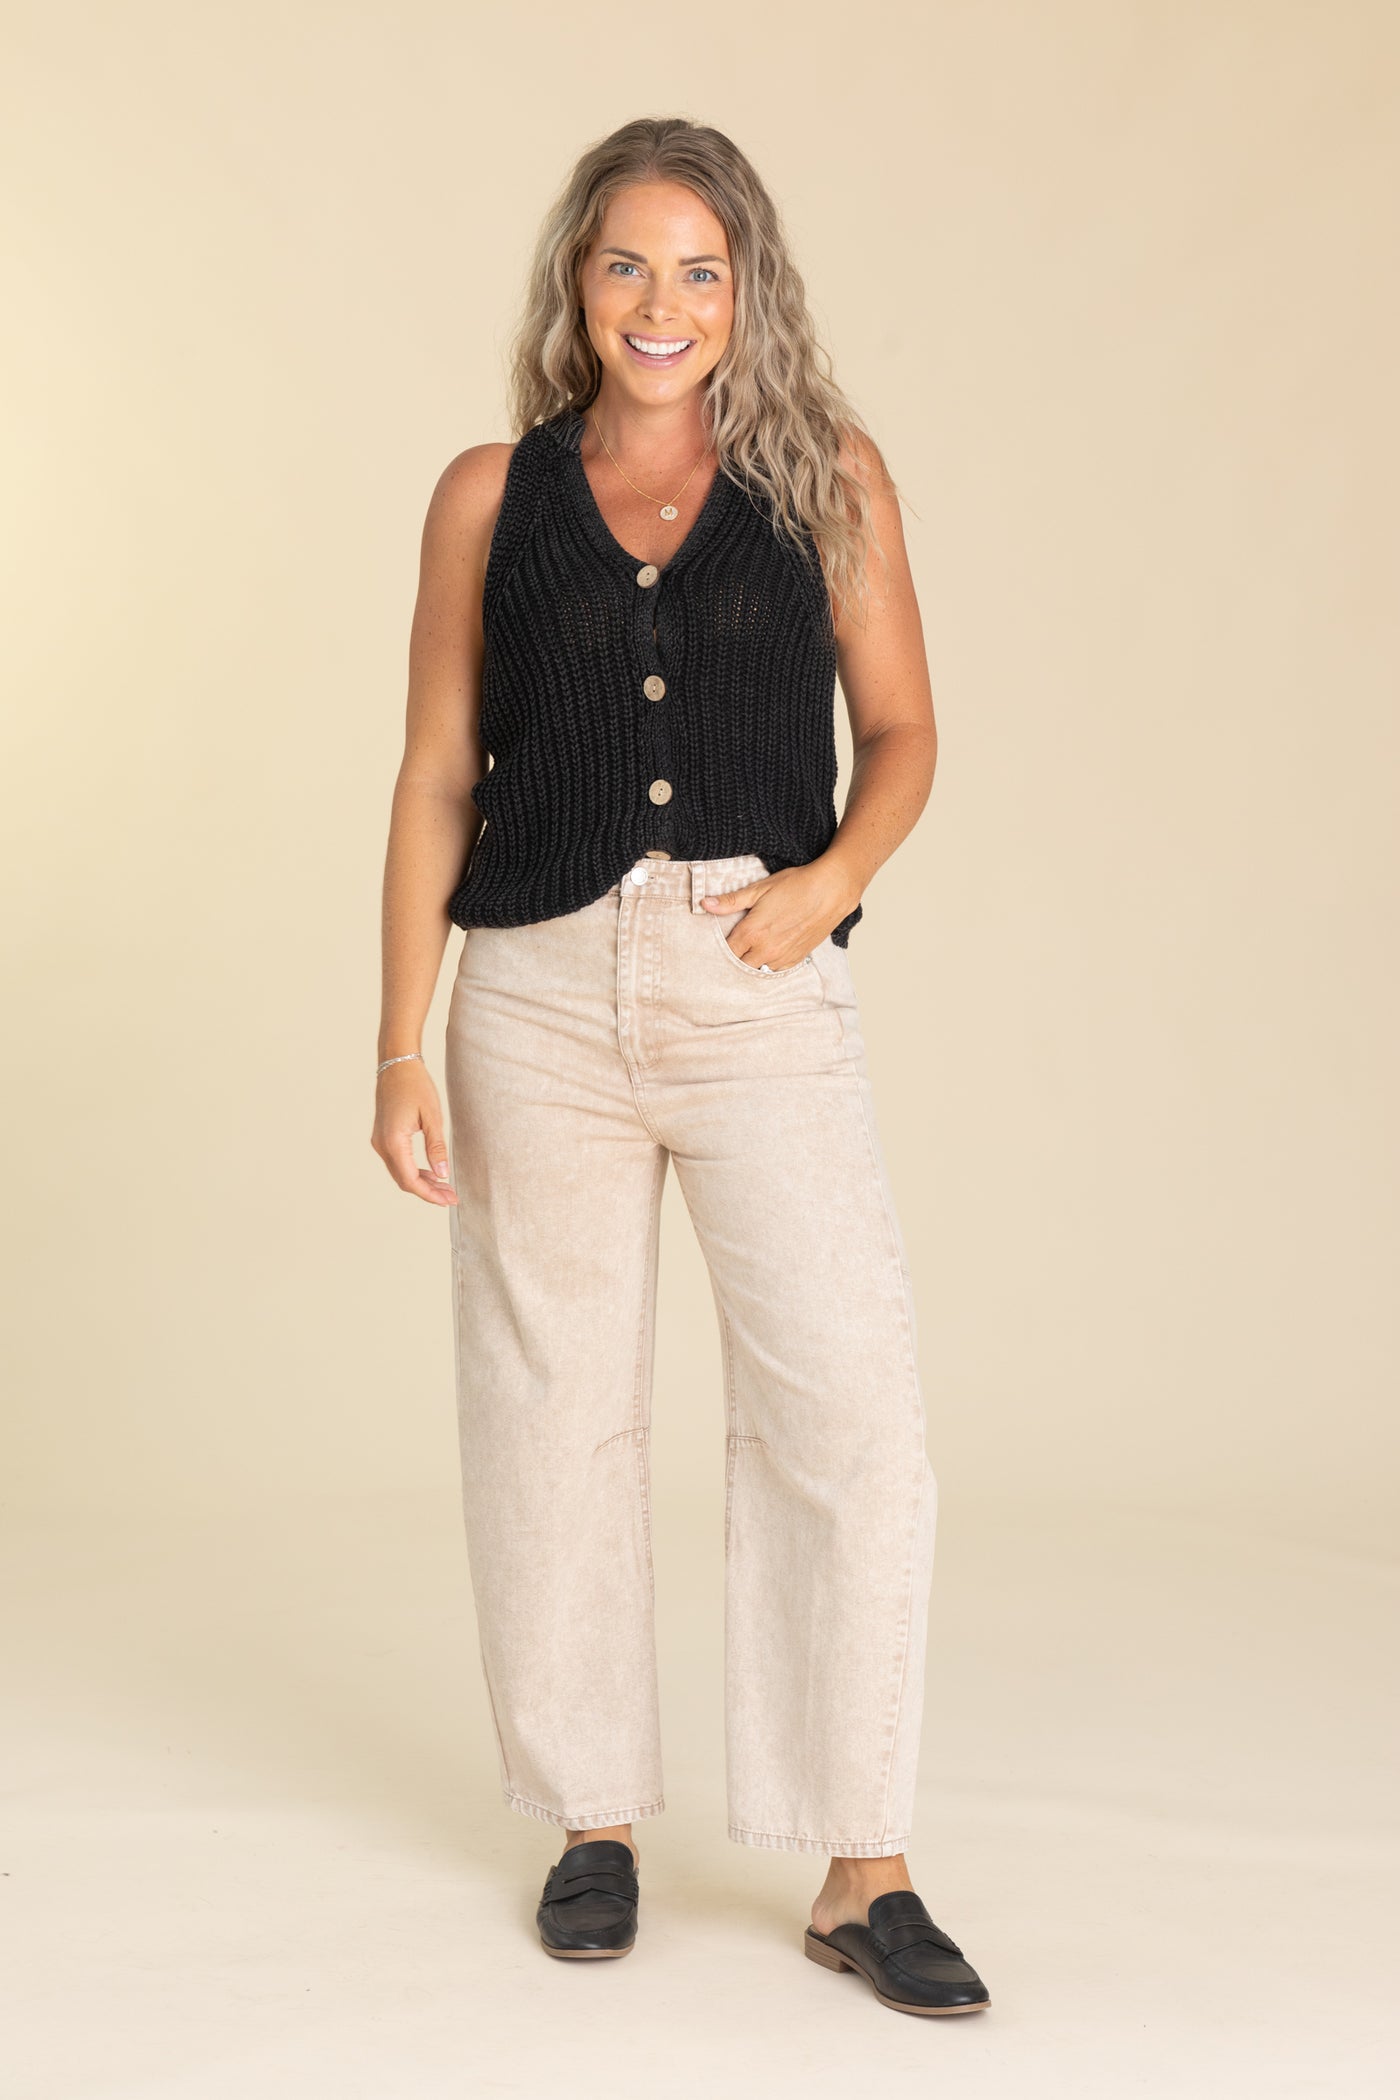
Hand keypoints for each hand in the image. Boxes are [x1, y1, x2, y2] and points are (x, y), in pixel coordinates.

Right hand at [370, 1060, 458, 1205]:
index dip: (430, 1194)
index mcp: (393, 1141)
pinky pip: (398, 1162)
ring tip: (445, 1188)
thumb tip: (442, 1174)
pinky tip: (432, 1173)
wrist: (397, 1065)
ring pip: (400, 1173)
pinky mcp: (382, 1137)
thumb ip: (436, 1147)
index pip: (410, 1180)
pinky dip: (414, 1171)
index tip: (449, 1200)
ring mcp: (379, 1142)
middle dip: (428, 1192)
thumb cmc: (416, 1086)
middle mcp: (382, 1145)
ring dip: (422, 1183)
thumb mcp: (433, 1117)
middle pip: (404, 1180)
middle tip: (451, 1197)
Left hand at [700, 859, 860, 969]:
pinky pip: (776, 970)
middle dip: (735, 957)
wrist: (832, 890)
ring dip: (752, 962)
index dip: (720, 948)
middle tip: (735, 945)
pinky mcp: (797, 958)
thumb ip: (731, 901)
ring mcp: (782, 956)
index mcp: (752, 932)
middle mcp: (766, 949)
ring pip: (758, 969)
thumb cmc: (797, 885)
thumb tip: (705, 904)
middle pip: (740, 965)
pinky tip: (769, 952)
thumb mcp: (760, 889)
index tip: (718, 942)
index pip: (726, 951)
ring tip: (752, 949)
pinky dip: (769, 964)